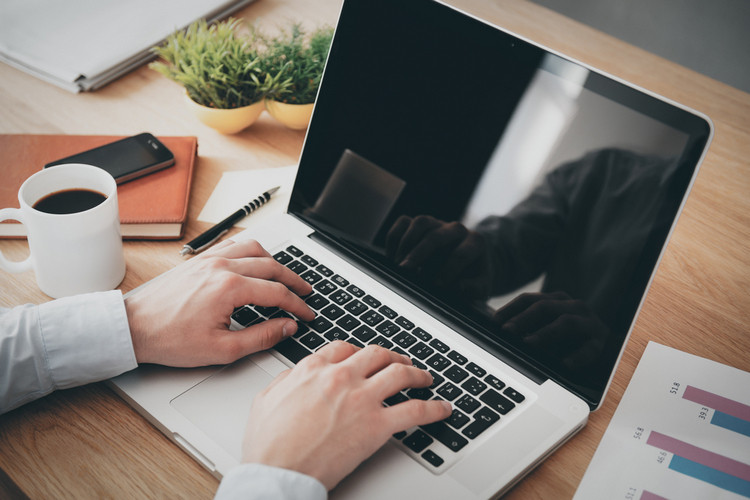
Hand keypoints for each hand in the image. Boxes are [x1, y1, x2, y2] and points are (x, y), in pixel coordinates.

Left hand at [125, 239, 314, 366]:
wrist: (134, 327)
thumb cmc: (170, 340)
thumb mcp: (222, 350)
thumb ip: (261, 337)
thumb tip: (286, 327)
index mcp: (229, 288)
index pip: (277, 292)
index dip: (297, 305)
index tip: (307, 315)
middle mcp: (222, 267)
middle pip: (271, 266)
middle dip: (293, 281)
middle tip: (305, 293)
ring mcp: (210, 259)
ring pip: (254, 249)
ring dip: (274, 262)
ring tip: (285, 276)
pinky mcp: (199, 259)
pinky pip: (233, 244)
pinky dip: (251, 251)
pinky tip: (255, 261)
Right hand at [242, 341, 451, 489]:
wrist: (278, 472)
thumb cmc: (269, 444)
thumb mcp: (266, 398)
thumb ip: (286, 379)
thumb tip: (297, 373)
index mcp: (313, 369)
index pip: (345, 348)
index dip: (360, 352)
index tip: (366, 358)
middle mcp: (341, 377)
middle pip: (377, 354)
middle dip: (392, 356)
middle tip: (400, 362)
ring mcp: (362, 398)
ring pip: (400, 373)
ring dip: (417, 373)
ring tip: (425, 378)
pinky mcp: (378, 425)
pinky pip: (416, 410)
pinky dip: (434, 408)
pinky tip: (442, 409)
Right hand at [385, 214, 491, 298]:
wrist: (466, 263)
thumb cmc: (471, 276)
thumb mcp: (480, 287)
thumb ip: (474, 289)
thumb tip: (459, 288)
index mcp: (475, 242)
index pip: (461, 254)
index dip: (449, 270)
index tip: (437, 286)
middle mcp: (456, 229)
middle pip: (436, 235)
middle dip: (419, 253)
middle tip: (406, 270)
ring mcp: (437, 224)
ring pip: (420, 223)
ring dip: (406, 244)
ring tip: (399, 265)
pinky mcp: (420, 224)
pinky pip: (403, 222)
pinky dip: (394, 238)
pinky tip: (392, 258)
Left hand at [493, 291, 607, 369]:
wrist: (609, 347)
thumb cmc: (571, 339)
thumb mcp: (548, 328)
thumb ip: (529, 328)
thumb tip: (499, 334)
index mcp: (557, 300)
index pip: (529, 299)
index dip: (510, 308)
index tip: (494, 321)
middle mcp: (573, 306)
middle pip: (544, 307)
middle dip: (523, 319)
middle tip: (506, 331)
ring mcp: (588, 323)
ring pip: (566, 322)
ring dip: (545, 333)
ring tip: (529, 343)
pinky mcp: (601, 342)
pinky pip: (589, 348)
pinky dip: (577, 357)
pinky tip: (565, 365)